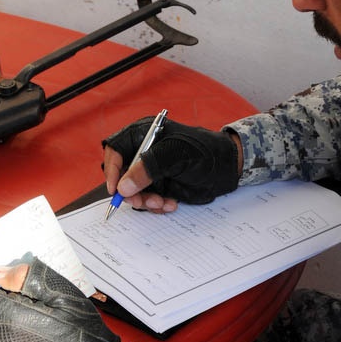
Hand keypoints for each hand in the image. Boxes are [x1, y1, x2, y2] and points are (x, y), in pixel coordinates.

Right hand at [102, 117, 240, 209]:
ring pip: (133, 192)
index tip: (116, 188)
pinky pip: (147, 201)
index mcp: (144, 135)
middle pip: (121, 175)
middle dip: (131, 191)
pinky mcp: (160, 186)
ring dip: (145, 201)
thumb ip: (148, 168)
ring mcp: (151, 172)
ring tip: (162, 203)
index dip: (112, 170)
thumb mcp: (175, 156)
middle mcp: (144, 154)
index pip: (116, 150)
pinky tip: (170, 203)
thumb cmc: (205, 152)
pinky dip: (156, 206)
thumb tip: (123, 186)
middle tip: (141, 201)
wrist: (228, 169)